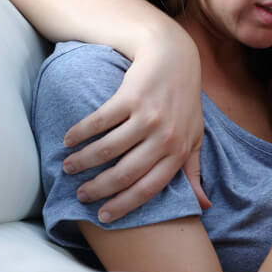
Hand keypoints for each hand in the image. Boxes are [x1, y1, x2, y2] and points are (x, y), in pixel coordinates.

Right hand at [60, 30, 209, 221]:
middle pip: (125, 173)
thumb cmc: (183, 100)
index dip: (124, 205)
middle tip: (80, 195)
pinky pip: (99, 122)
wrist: (174, 54)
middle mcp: (166, 136)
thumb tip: (203, 205)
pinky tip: (69, 140)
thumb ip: (193, 169)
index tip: (103, 216)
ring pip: (108, 149)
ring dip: (83, 162)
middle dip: (98, 189)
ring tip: (69, 167)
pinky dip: (80, 133)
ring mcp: (149, 116)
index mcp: (180, 150)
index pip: (149, 188)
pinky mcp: (132, 96)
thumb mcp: (195, 135)